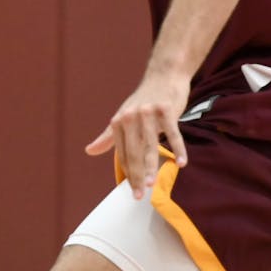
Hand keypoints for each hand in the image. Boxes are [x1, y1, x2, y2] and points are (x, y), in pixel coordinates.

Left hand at [85, 72, 189, 199]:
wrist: (164, 75)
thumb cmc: (143, 100)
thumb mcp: (123, 116)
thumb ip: (108, 136)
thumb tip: (89, 151)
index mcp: (119, 121)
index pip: (123, 153)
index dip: (128, 172)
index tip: (133, 190)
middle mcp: (131, 117)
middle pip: (134, 152)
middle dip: (137, 175)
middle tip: (140, 195)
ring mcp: (149, 113)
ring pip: (151, 145)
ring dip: (152, 167)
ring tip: (152, 185)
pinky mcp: (167, 109)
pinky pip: (173, 133)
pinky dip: (178, 149)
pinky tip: (181, 163)